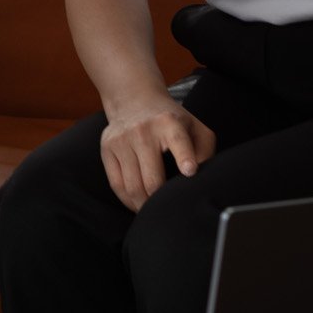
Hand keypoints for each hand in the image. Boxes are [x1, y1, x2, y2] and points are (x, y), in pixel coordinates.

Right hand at [99, 98, 216, 211]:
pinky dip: (128, 200)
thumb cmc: (171, 120)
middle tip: (171, 213)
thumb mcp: (194, 127)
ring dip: (144, 206)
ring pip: (132, 186)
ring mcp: (122, 140)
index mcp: (169, 122)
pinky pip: (117, 184)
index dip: (184, 157)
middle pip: (152, 178)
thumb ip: (204, 152)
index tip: (190, 171)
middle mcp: (143, 131)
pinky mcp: (107, 149)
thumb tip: (202, 180)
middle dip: (161, 201)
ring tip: (153, 212)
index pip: (178, 141)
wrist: (134, 100)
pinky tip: (138, 204)